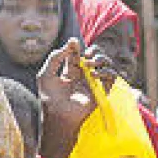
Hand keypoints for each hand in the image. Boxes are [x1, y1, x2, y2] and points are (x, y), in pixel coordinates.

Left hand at [34, 39, 98, 157]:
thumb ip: (55, 58)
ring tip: (89, 64)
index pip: (78, 54)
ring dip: (101, 58)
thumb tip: (70, 44)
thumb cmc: (49, 98)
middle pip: (95, 56)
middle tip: (85, 55)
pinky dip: (106, 71)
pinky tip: (94, 75)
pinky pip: (112, 76)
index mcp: (70, 72)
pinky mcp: (101, 91)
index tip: (73, 42)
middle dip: (93, 51)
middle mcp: (83, 76)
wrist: (58, 115)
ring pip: (106, 63)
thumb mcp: (45, 74)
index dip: (76, 47)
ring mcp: (93, 83)